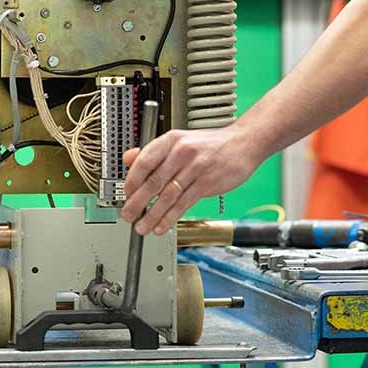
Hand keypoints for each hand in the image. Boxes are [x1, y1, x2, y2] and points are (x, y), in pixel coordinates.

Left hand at [119, 124, 262, 234]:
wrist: (243, 143)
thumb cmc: (209, 144)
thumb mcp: (179, 140)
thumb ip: (153, 151)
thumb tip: (128, 159)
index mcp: (170, 140)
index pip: (144, 161)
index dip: (131, 180)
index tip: (125, 195)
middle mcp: (181, 152)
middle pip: (153, 181)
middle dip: (137, 202)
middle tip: (127, 215)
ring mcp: (195, 168)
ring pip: (168, 195)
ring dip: (152, 215)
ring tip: (142, 227)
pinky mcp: (207, 183)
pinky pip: (184, 203)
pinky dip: (171, 217)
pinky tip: (162, 226)